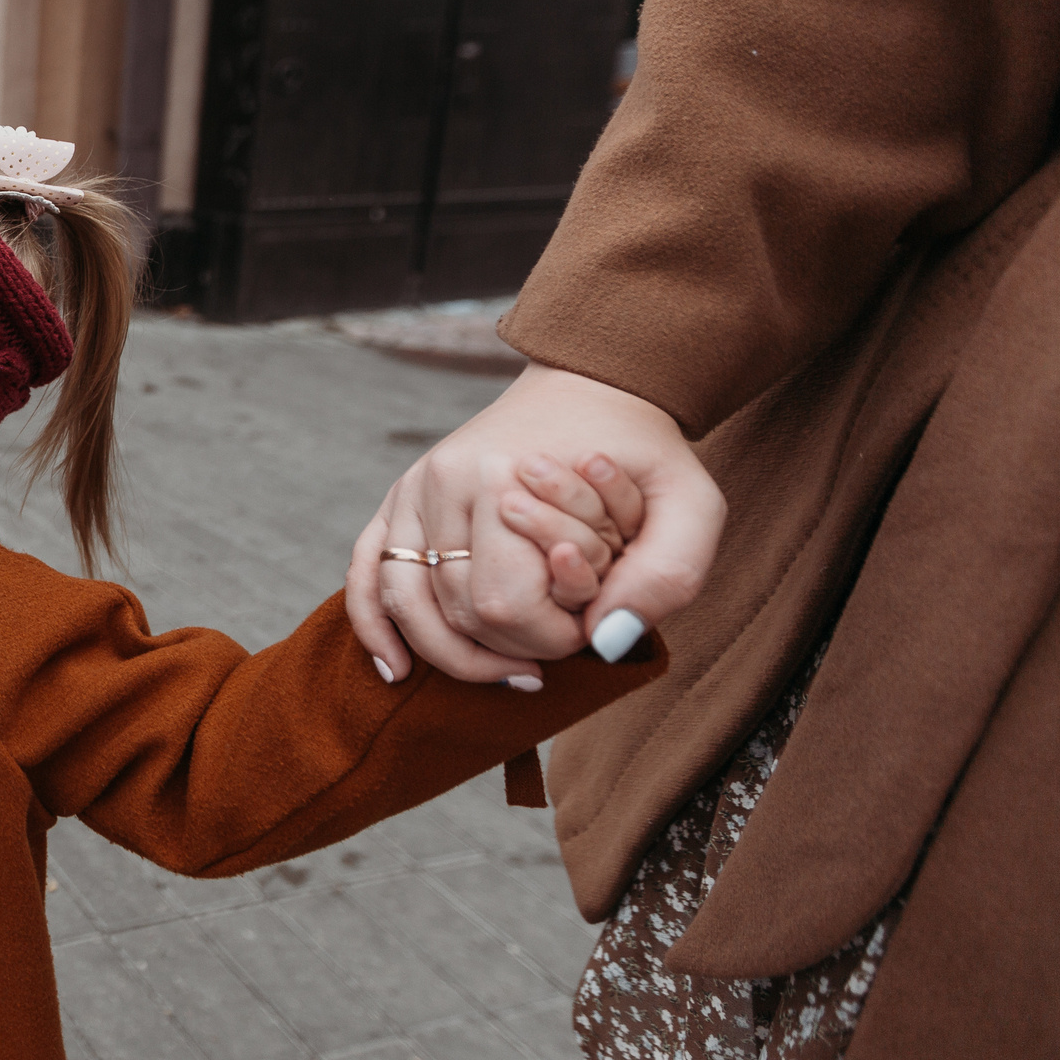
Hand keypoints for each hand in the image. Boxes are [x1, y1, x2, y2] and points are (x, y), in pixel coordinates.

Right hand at [348, 363, 726, 683]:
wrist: (595, 384)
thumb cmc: (644, 452)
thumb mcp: (692, 503)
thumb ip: (667, 573)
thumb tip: (605, 640)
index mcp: (506, 477)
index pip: (505, 604)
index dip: (549, 640)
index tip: (587, 628)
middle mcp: (447, 481)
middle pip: (456, 609)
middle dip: (506, 647)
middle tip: (551, 652)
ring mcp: (415, 488)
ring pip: (407, 601)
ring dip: (446, 654)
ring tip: (498, 674)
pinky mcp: (400, 498)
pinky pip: (368, 572)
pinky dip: (375, 625)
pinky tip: (395, 668)